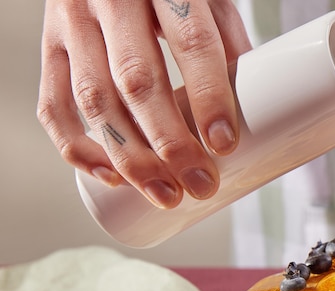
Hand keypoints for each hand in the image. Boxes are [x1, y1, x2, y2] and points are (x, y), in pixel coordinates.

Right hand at [37, 0, 251, 208]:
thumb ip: (226, 43)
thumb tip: (252, 110)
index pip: (192, 42)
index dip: (209, 96)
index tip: (224, 143)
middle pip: (137, 81)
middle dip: (169, 143)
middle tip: (198, 183)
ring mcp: (71, 21)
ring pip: (94, 99)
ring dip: (130, 157)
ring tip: (164, 193)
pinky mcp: (50, 44)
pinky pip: (54, 103)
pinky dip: (79, 147)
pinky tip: (111, 177)